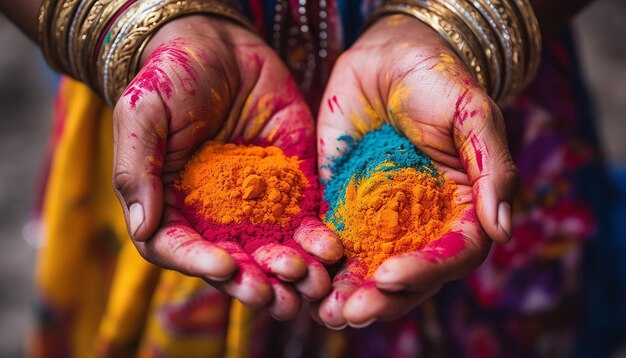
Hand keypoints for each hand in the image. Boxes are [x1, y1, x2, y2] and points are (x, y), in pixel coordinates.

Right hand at [111, 15, 341, 319]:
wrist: (220, 46)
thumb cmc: (172, 76)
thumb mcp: (143, 113)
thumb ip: (138, 168)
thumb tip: (141, 226)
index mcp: (171, 204)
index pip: (179, 247)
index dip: (199, 262)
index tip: (225, 266)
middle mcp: (213, 214)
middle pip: (231, 260)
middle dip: (254, 282)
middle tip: (276, 296)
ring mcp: (254, 203)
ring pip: (272, 250)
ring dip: (291, 272)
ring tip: (310, 283)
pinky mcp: (290, 186)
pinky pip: (305, 220)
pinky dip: (318, 239)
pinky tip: (330, 250)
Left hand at [313, 15, 517, 327]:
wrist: (389, 56)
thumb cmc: (439, 80)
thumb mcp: (473, 116)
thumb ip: (492, 170)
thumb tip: (503, 230)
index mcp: (459, 210)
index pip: (450, 255)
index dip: (424, 271)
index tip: (390, 277)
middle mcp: (420, 223)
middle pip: (406, 274)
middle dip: (379, 298)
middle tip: (351, 313)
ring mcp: (379, 216)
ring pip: (366, 265)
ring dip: (346, 292)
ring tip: (325, 311)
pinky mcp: (341, 202)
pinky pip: (331, 237)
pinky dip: (318, 261)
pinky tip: (301, 277)